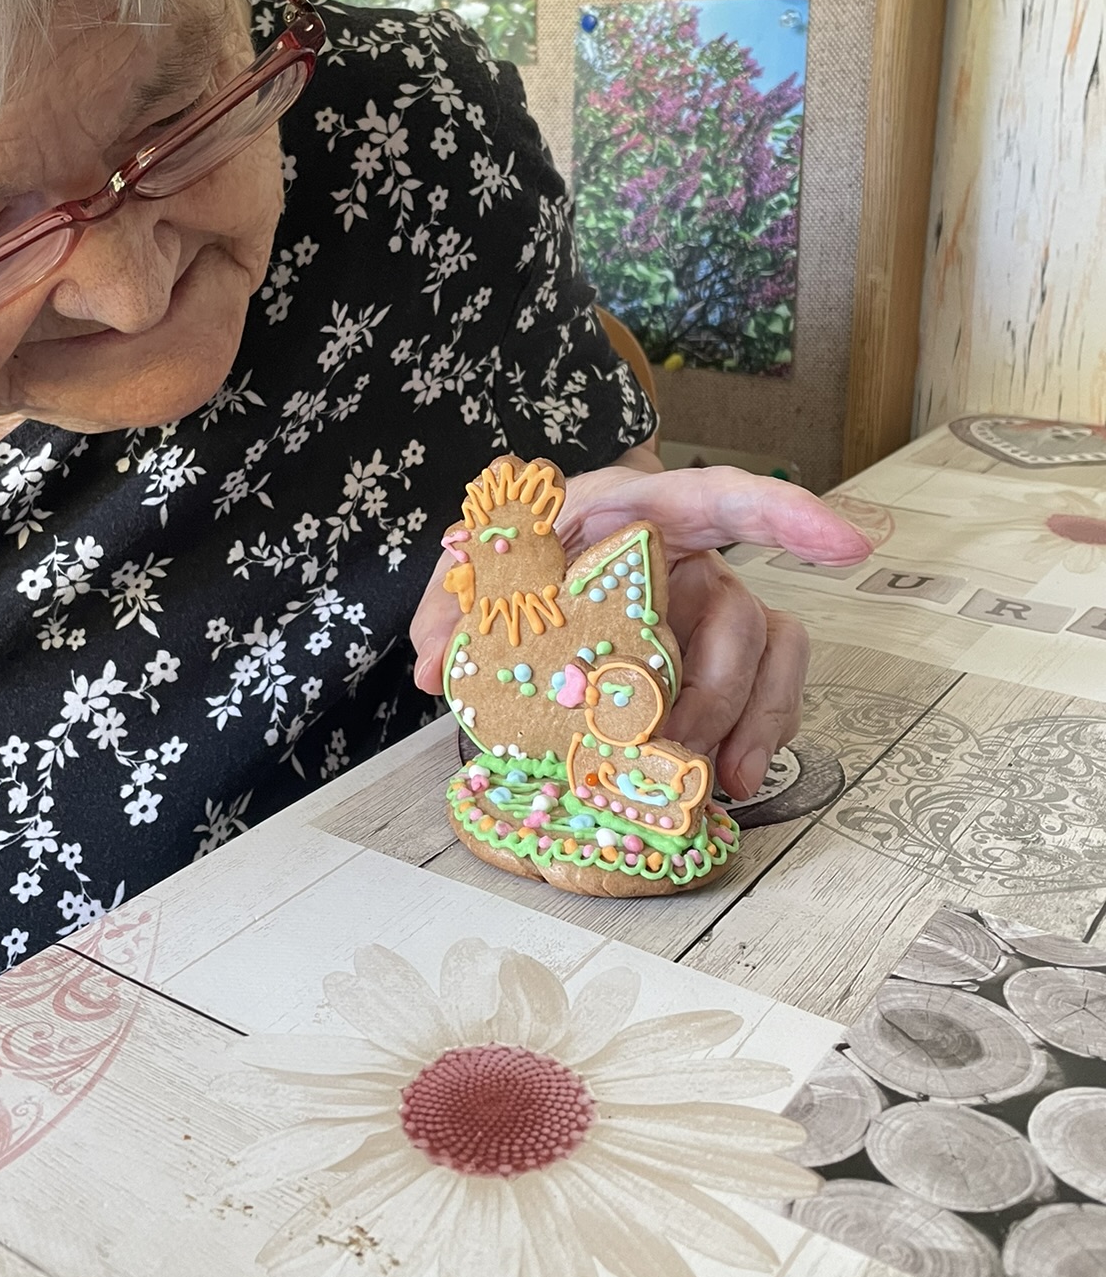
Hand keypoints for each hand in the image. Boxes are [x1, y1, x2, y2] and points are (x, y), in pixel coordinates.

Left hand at [409, 456, 870, 800]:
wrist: (539, 570)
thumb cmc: (518, 557)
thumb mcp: (471, 569)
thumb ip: (446, 605)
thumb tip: (429, 668)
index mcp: (630, 512)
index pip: (719, 496)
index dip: (786, 513)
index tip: (848, 544)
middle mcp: (689, 554)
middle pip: (737, 609)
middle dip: (717, 686)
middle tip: (677, 749)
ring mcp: (712, 603)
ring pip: (766, 654)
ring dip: (749, 720)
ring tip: (721, 780)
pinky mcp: (721, 652)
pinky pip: (767, 687)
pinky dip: (757, 733)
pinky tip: (730, 777)